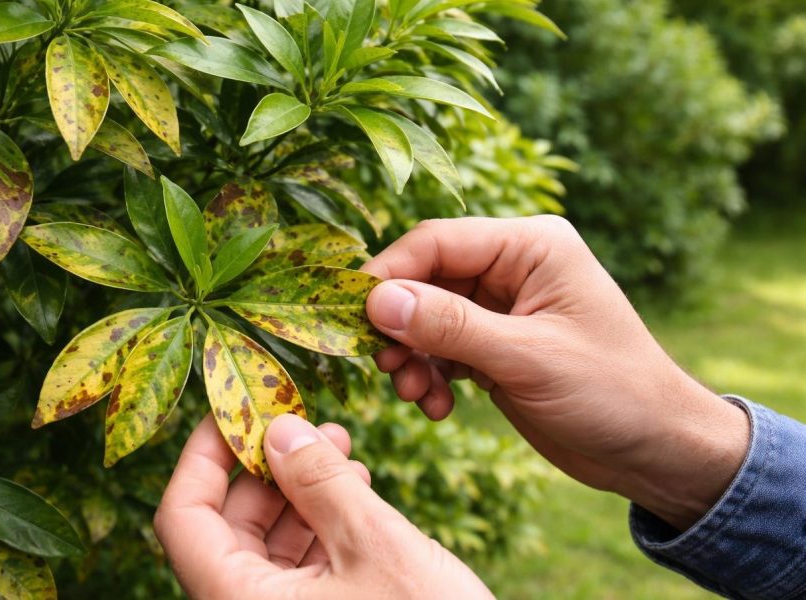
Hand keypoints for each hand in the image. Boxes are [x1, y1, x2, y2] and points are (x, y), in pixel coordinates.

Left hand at [155, 414, 492, 599]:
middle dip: (266, 466)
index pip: (183, 518)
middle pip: (225, 526)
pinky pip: (296, 568)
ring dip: (298, 490)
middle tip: (303, 421)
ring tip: (340, 446)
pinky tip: (352, 489)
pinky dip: (319, 523)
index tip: (237, 409)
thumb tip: (278, 427)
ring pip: (264, 545)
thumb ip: (320, 481)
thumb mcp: (374, 544)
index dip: (203, 457)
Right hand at [362, 216, 749, 529]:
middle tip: (384, 365)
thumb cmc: (613, 392)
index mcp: (531, 246)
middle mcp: (513, 267)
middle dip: (399, 325)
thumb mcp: (528, 358)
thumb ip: (451, 326)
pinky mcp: (495, 344)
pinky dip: (429, 375)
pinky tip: (436, 406)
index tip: (352, 316)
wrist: (655, 450)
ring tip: (414, 394)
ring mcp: (502, 307)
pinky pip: (441, 349)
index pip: (437, 241)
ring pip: (425, 318)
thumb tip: (376, 300)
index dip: (389, 275)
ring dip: (410, 356)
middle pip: (425, 279)